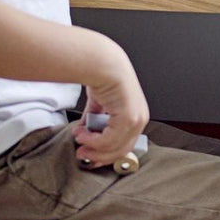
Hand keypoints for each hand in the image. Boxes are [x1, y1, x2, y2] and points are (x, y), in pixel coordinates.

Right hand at [72, 44, 149, 167]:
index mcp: (136, 115)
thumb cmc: (103, 77)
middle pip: (121, 150)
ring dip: (92, 147)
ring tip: (78, 140)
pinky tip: (81, 134)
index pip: (125, 143)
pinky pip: (108, 140)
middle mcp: (140, 119)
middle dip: (98, 155)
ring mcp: (136, 120)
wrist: (103, 64)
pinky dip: (92, 141)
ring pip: (114, 148)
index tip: (90, 155)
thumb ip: (95, 118)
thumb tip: (85, 132)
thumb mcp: (100, 102)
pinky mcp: (128, 119)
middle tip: (81, 153)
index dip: (106, 153)